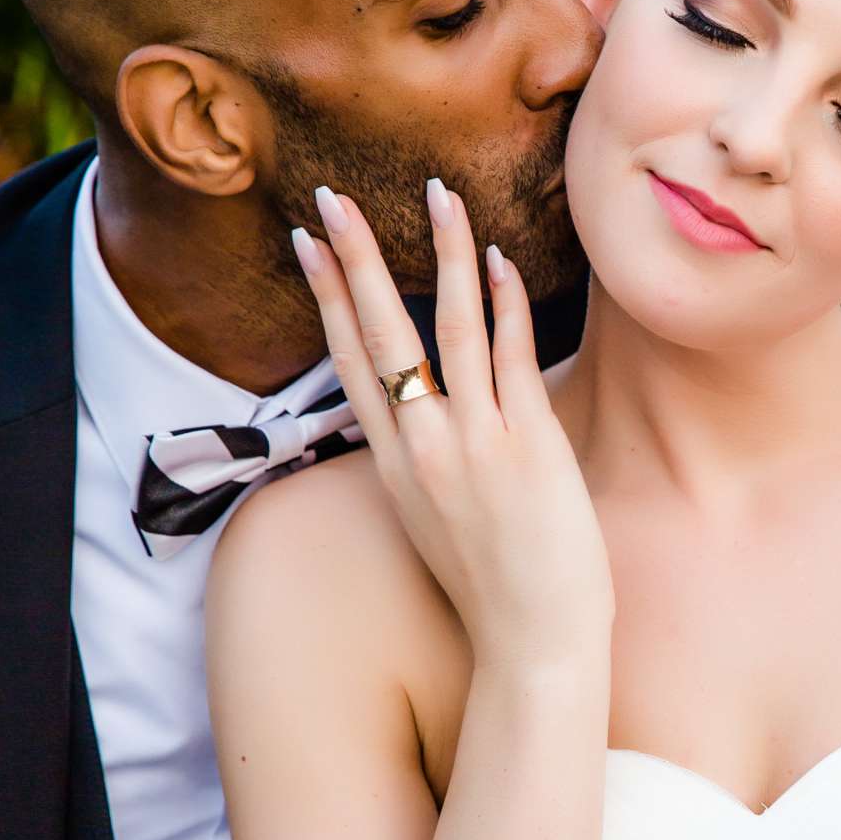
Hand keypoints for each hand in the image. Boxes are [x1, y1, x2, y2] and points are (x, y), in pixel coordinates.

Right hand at [293, 181, 613, 672]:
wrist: (533, 643)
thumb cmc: (496, 589)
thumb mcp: (436, 523)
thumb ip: (426, 467)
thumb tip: (428, 425)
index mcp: (394, 465)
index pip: (350, 361)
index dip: (327, 297)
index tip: (307, 243)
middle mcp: (423, 446)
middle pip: (380, 333)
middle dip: (354, 258)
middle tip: (332, 196)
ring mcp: (474, 443)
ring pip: (449, 328)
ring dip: (444, 254)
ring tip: (438, 196)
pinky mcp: (528, 445)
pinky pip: (512, 356)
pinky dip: (504, 303)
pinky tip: (499, 260)